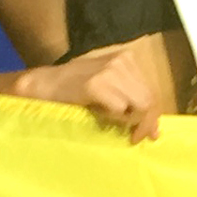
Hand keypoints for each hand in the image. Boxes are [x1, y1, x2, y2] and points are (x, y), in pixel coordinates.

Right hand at [26, 36, 164, 140]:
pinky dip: (115, 117)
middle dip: (146, 122)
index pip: (151, 90)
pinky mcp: (97, 83)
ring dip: (129, 121)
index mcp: (127, 58)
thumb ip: (129, 97)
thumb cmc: (73, 88)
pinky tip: (101, 115)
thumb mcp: (107, 86)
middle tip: (136, 138)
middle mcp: (122, 61)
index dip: (153, 114)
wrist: (43, 84)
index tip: (151, 133)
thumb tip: (152, 122)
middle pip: (149, 98)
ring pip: (139, 104)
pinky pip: (120, 108)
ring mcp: (110, 70)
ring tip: (115, 125)